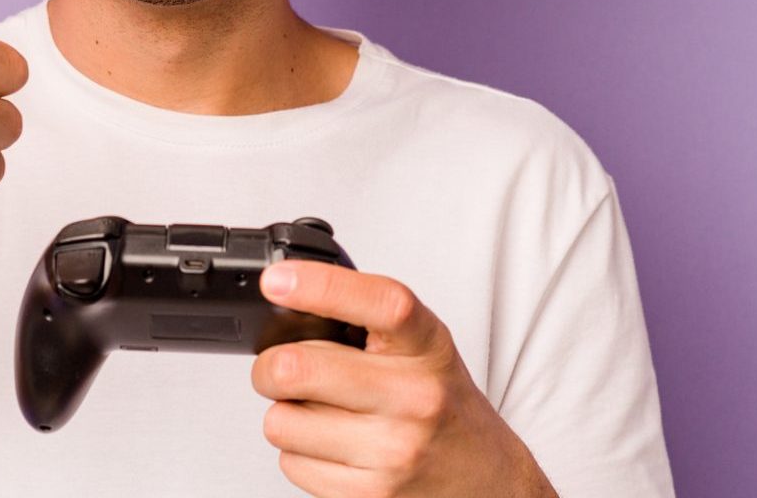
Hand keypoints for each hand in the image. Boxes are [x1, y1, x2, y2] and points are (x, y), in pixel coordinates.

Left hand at [251, 262, 555, 496]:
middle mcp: (415, 397)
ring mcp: (393, 450)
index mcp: (427, 347)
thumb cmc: (442, 404)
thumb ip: (368, 319)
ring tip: (319, 413)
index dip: (321, 286)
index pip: (379, 303)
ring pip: (281, 422)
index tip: (277, 280)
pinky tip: (331, 446)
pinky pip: (291, 464)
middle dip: (270, 367)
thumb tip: (290, 296)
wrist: (486, 478)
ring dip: (286, 416)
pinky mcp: (371, 494)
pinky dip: (299, 454)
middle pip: (298, 368)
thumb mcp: (423, 347)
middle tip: (279, 368)